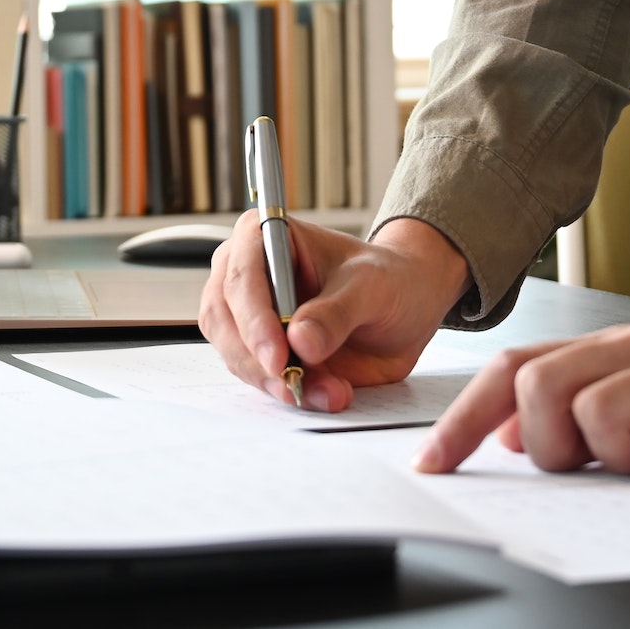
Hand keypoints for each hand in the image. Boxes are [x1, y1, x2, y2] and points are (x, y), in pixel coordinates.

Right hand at [200, 214, 470, 411]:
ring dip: (276, 382)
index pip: (241, 276)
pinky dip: (288, 392)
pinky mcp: (260, 350)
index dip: (253, 318)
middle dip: (258, 359)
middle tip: (295, 383)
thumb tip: (300, 339)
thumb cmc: (386, 279)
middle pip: (225, 319)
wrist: (405, 307)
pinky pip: (259, 377)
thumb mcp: (371, 287)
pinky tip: (324, 393)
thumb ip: (337, 312)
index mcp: (265, 236)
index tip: (278, 356)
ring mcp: (248, 314)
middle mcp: (245, 273)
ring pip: (236, 354)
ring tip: (330, 390)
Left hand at [413, 253, 629, 478]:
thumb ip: (582, 400)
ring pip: (599, 415)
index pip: (516, 370)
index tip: (433, 465)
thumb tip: (503, 433)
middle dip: (549, 446)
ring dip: (615, 460)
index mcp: (614, 348)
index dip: (464, 419)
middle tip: (594, 469)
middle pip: (543, 390)